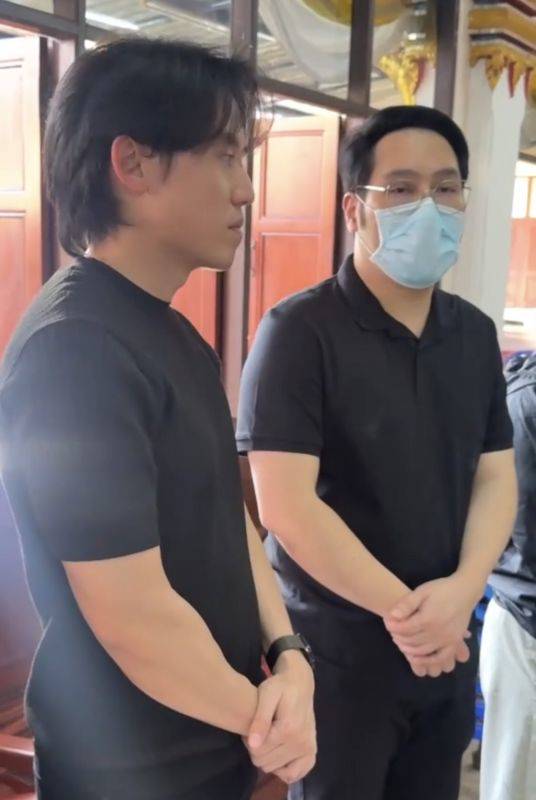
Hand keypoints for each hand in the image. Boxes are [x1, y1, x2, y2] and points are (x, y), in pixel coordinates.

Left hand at [245, 652, 315, 783]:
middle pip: (265, 762)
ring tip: (267, 738)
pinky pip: (294, 774)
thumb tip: (253, 744)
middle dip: (257, 749)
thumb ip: (260, 719)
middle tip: (259, 731)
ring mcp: (308, 749)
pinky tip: (278, 754)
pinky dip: (283, 769)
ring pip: (275, 770)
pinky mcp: (311, 752)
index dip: (249, 740)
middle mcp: (301, 742)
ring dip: (267, 757)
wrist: (300, 683)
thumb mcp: (266, 695)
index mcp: (289, 729)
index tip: (252, 727)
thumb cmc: (280, 686)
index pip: (258, 751)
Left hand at [384, 575, 477, 670]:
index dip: (393, 627)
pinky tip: (416, 657)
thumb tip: (392, 615)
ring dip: (407, 648)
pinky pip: (439, 657)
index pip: (404, 629)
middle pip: (411, 641)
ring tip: (400, 641)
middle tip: (392, 632)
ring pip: (422, 651)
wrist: (465, 591)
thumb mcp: (422, 591)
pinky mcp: (454, 643)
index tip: (387, 622)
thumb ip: (407, 604)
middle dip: (398, 637)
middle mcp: (437, 632)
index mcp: (428, 618)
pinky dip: (426, 660)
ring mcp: (447, 640)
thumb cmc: (442, 589)